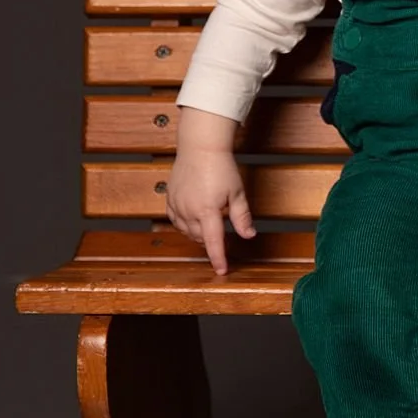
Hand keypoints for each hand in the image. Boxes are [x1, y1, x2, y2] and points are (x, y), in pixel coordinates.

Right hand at [166, 111, 254, 275]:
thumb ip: (242, 217)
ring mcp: (177, 204)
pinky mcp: (170, 198)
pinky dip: (185, 224)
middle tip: (221, 234)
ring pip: (186, 231)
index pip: (213, 242)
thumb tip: (248, 235)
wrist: (200, 146)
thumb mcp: (237, 193)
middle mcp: (189, 210)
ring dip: (198, 233)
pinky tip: (193, 218)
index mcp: (207, 210)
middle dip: (210, 241)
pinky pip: (175, 220)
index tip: (222, 270)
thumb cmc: (221, 166)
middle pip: (199, 238)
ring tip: (209, 222)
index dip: (218, 259)